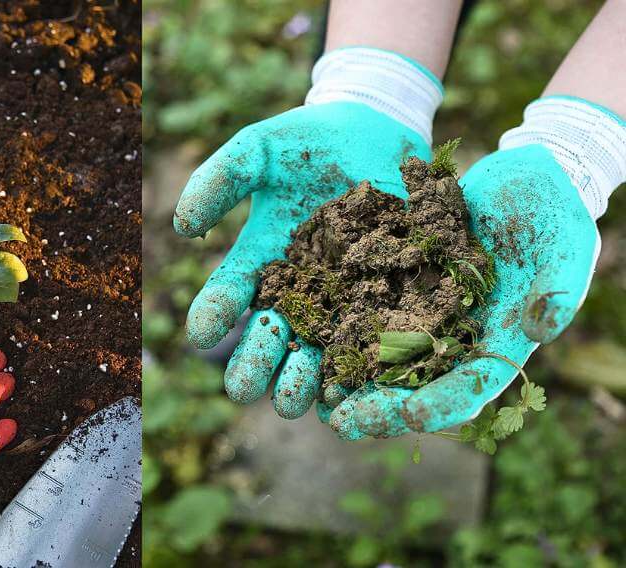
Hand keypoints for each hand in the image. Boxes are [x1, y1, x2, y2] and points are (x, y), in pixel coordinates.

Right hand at [175, 48, 441, 417]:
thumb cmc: (310, 142)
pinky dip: (361, 379)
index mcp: (259, 264)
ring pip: (316, 359)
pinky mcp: (389, 306)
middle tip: (243, 388)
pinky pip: (373, 351)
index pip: (226, 297)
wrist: (378, 133)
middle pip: (268, 341)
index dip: (211, 316)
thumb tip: (183, 226)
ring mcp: (342, 304)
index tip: (201, 333)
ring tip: (292, 400)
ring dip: (301, 384)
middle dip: (253, 367)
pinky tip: (353, 395)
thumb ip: (221, 179)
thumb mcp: (259, 150)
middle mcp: (296, 293)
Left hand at [328, 96, 621, 439]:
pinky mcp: (394, 286)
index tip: (410, 417)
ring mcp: (420, 315)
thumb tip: (538, 331)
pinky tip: (304, 346)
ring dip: (348, 383)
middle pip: (415, 386)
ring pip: (379, 360)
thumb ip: (556, 291)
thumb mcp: (561, 249)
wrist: (514, 180)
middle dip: (379, 408)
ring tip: (316, 401)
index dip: (441, 405)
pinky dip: (334, 333)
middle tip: (342, 423)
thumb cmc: (548, 216)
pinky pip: (360, 315)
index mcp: (496, 342)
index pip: (469, 387)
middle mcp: (453, 338)